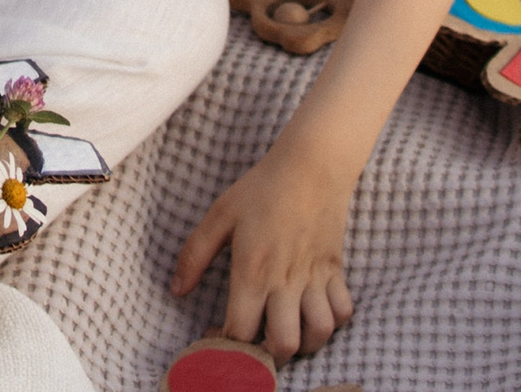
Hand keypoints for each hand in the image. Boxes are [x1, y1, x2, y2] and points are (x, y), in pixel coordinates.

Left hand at [171, 146, 359, 362]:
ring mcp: (315, 277)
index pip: (241, 331)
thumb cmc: (262, 188)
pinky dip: (333, 321)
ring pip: (319, 333)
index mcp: (254, 271)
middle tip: (255, 344)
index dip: (225, 345)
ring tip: (287, 333)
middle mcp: (286, 281)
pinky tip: (314, 313)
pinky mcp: (334, 269)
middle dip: (268, 356)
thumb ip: (194, 254)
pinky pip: (343, 311)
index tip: (217, 335)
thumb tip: (177, 290)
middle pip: (284, 344)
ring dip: (304, 343)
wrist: (311, 164)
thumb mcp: (219, 215)